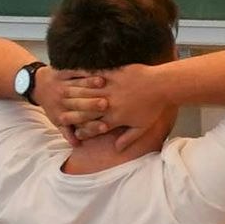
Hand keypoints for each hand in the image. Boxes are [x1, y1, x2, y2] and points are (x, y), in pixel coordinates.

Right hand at [62, 62, 176, 144]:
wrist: (162, 85)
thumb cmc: (155, 107)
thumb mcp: (143, 127)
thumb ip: (128, 139)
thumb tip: (117, 149)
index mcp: (115, 118)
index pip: (92, 126)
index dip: (82, 130)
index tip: (75, 132)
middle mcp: (108, 104)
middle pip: (84, 111)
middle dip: (72, 114)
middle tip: (61, 115)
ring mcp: (109, 88)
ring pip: (86, 93)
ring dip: (74, 95)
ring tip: (65, 97)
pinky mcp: (112, 74)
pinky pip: (94, 76)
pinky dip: (85, 78)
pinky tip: (77, 78)